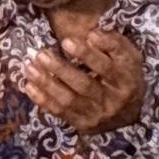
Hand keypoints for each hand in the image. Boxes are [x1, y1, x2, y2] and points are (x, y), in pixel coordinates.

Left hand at [22, 29, 142, 136]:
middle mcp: (111, 100)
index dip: (87, 54)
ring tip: (29, 67)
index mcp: (126, 80)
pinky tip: (29, 85)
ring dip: (46, 83)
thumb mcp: (129, 57)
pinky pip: (60, 112)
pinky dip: (42, 99)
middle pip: (85, 85)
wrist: (130, 115)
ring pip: (68, 100)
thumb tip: (91, 34)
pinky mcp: (82, 124)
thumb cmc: (125, 76)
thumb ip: (113, 43)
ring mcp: (96, 114)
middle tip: (40, 54)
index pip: (107, 67)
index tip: (67, 41)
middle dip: (60, 69)